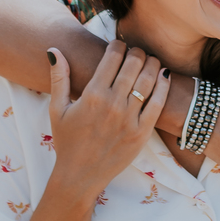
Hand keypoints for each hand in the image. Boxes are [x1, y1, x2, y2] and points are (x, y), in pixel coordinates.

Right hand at [46, 41, 168, 204]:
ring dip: (152, 63)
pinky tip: (164, 76)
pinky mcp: (142, 132)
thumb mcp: (57, 109)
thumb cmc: (67, 142)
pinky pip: (158, 103)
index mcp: (92, 95)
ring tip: (151, 60)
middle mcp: (112, 104)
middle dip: (137, 52)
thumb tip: (55, 50)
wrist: (79, 175)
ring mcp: (129, 118)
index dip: (118, 45)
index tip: (119, 45)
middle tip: (137, 51)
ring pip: (148, 79)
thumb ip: (59, 78)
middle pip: (133, 64)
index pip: (112, 57)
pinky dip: (163, 86)